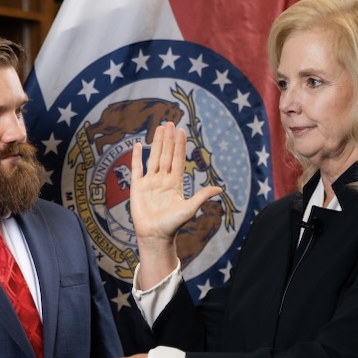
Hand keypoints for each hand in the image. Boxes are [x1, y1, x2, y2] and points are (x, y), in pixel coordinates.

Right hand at [131, 122, 221, 286]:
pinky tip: (138, 145)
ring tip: (158, 129)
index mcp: (175, 183)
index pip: (177, 159)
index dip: (179, 145)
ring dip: (156, 143)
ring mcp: (149, 182)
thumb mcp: (189, 209)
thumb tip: (220, 189)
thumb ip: (201, 197)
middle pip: (166, 154)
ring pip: (153, 157)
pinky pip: (137, 168)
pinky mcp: (137, 187)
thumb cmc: (172, 224)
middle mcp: (162, 179)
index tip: (181, 130)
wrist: (155, 235)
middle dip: (168, 139)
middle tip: (169, 122)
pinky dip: (137, 157)